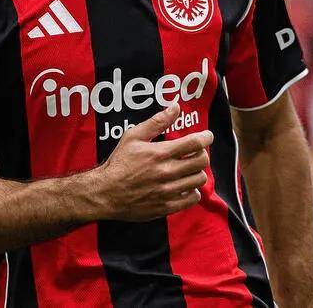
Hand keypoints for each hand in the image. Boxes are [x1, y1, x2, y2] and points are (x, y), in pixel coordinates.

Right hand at [90, 103, 213, 221]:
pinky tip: (184, 185)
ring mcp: (168, 191)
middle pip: (202, 161)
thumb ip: (156, 122)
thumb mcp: (133, 137)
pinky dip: (193, 190)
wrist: (106, 193)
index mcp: (160, 153)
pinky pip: (193, 198)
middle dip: (202, 154)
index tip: (207, 136)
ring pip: (199, 179)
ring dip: (197, 172)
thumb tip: (175, 107)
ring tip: (189, 169)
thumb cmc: (119, 163)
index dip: (206, 137)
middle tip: (196, 153)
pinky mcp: (167, 206)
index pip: (195, 143)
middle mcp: (166, 172)